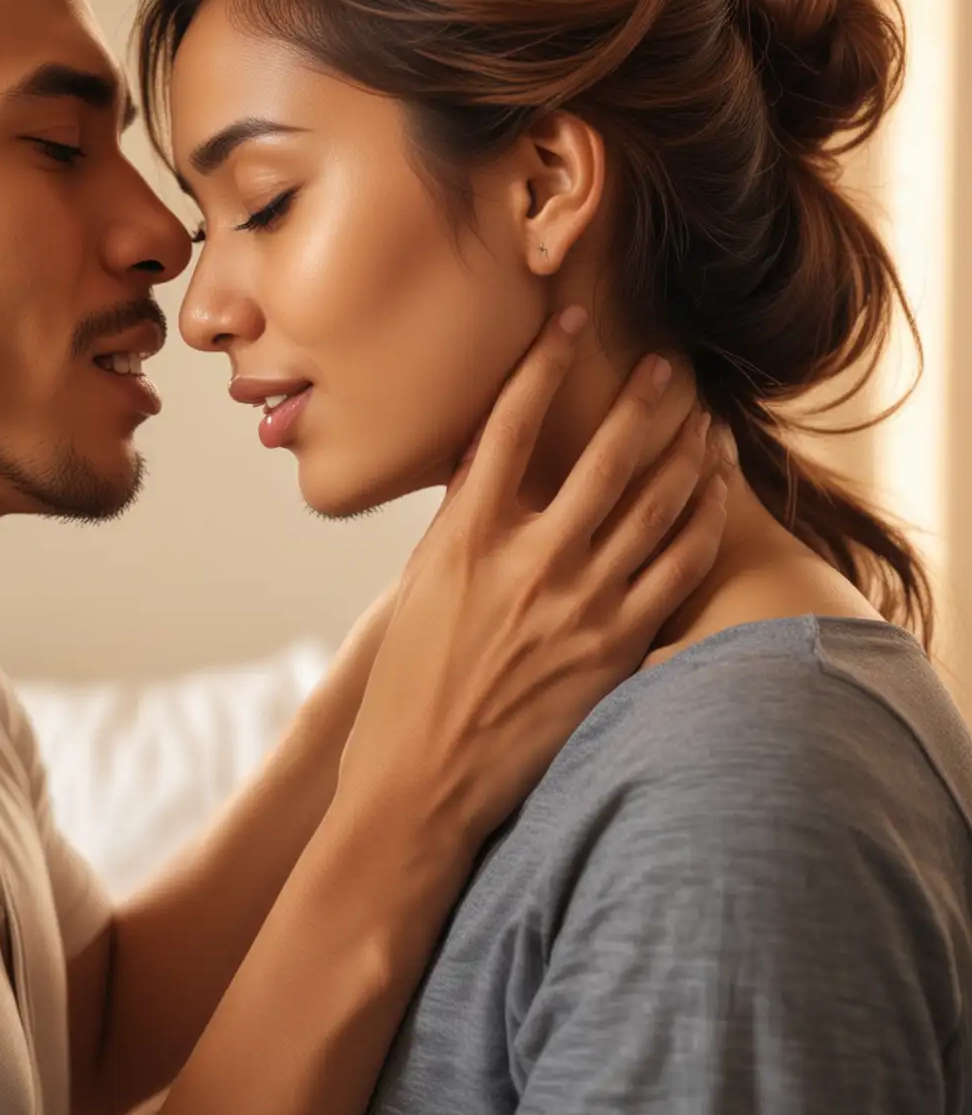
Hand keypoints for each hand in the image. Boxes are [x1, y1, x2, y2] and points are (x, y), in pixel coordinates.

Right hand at [338, 307, 729, 865]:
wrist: (419, 792)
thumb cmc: (402, 696)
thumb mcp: (414, 595)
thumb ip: (458, 534)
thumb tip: (482, 481)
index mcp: (461, 539)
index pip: (510, 425)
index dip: (545, 363)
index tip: (569, 322)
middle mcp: (526, 561)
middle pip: (602, 455)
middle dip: (641, 400)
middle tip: (666, 366)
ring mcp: (577, 605)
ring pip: (652, 505)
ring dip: (684, 451)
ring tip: (703, 418)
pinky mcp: (614, 650)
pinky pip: (674, 569)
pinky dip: (698, 521)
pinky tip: (712, 492)